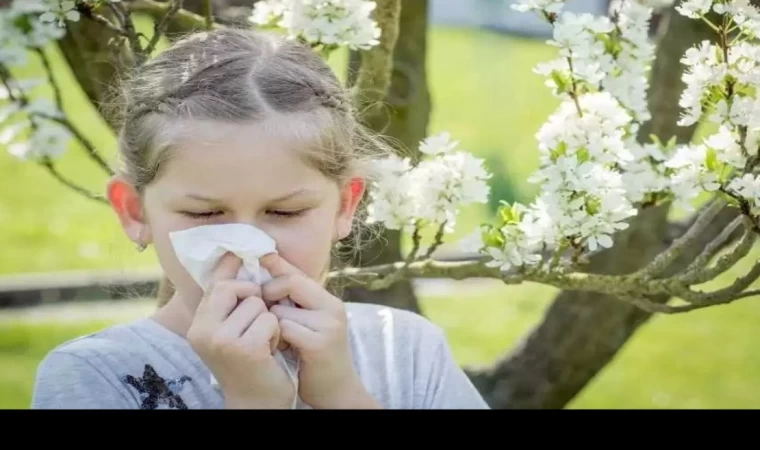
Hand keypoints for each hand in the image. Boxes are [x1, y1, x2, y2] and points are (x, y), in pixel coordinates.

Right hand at [186, 252, 295, 408]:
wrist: (256, 401)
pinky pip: (269, 319)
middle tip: (257, 321)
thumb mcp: (231, 330)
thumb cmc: (249, 362)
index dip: (229, 267)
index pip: (214, 284)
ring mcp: (222, 340)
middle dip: (253, 297)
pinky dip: (275, 333)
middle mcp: (203, 332)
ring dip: (267, 320)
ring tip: (262, 342)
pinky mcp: (245, 348)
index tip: (238, 251)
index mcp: (198, 326)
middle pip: (233, 287)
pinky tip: (269, 351)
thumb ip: (228, 300)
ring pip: (256, 303)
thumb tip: (232, 256)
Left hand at [260, 253, 380, 408]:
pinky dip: (275, 338)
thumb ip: (294, 300)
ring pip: (280, 310)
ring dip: (271, 323)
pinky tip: (279, 348)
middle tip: (263, 309)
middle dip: (269, 292)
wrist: (336, 391)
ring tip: (275, 337)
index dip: (276, 266)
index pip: (297, 272)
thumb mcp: (309, 323)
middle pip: (290, 282)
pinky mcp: (318, 344)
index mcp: (329, 301)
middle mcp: (332, 308)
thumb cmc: (315, 357)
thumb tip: (266, 269)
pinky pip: (283, 329)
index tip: (258, 262)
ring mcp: (328, 325)